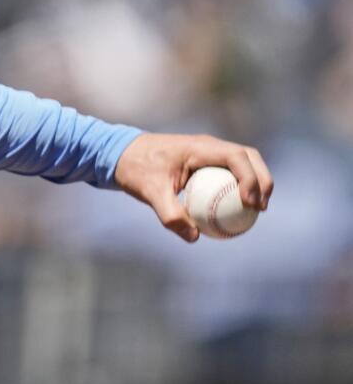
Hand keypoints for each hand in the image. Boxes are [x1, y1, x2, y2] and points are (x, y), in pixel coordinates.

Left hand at [112, 133, 272, 243]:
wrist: (121, 155)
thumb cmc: (135, 169)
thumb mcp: (149, 192)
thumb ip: (170, 214)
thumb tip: (195, 237)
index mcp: (199, 147)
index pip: (237, 157)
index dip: (250, 178)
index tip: (250, 203)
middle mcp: (208, 146)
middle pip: (249, 157)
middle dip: (262, 180)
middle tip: (261, 208)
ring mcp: (208, 153)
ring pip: (243, 164)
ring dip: (255, 183)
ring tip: (256, 211)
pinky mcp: (205, 162)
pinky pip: (228, 174)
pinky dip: (238, 188)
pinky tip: (236, 213)